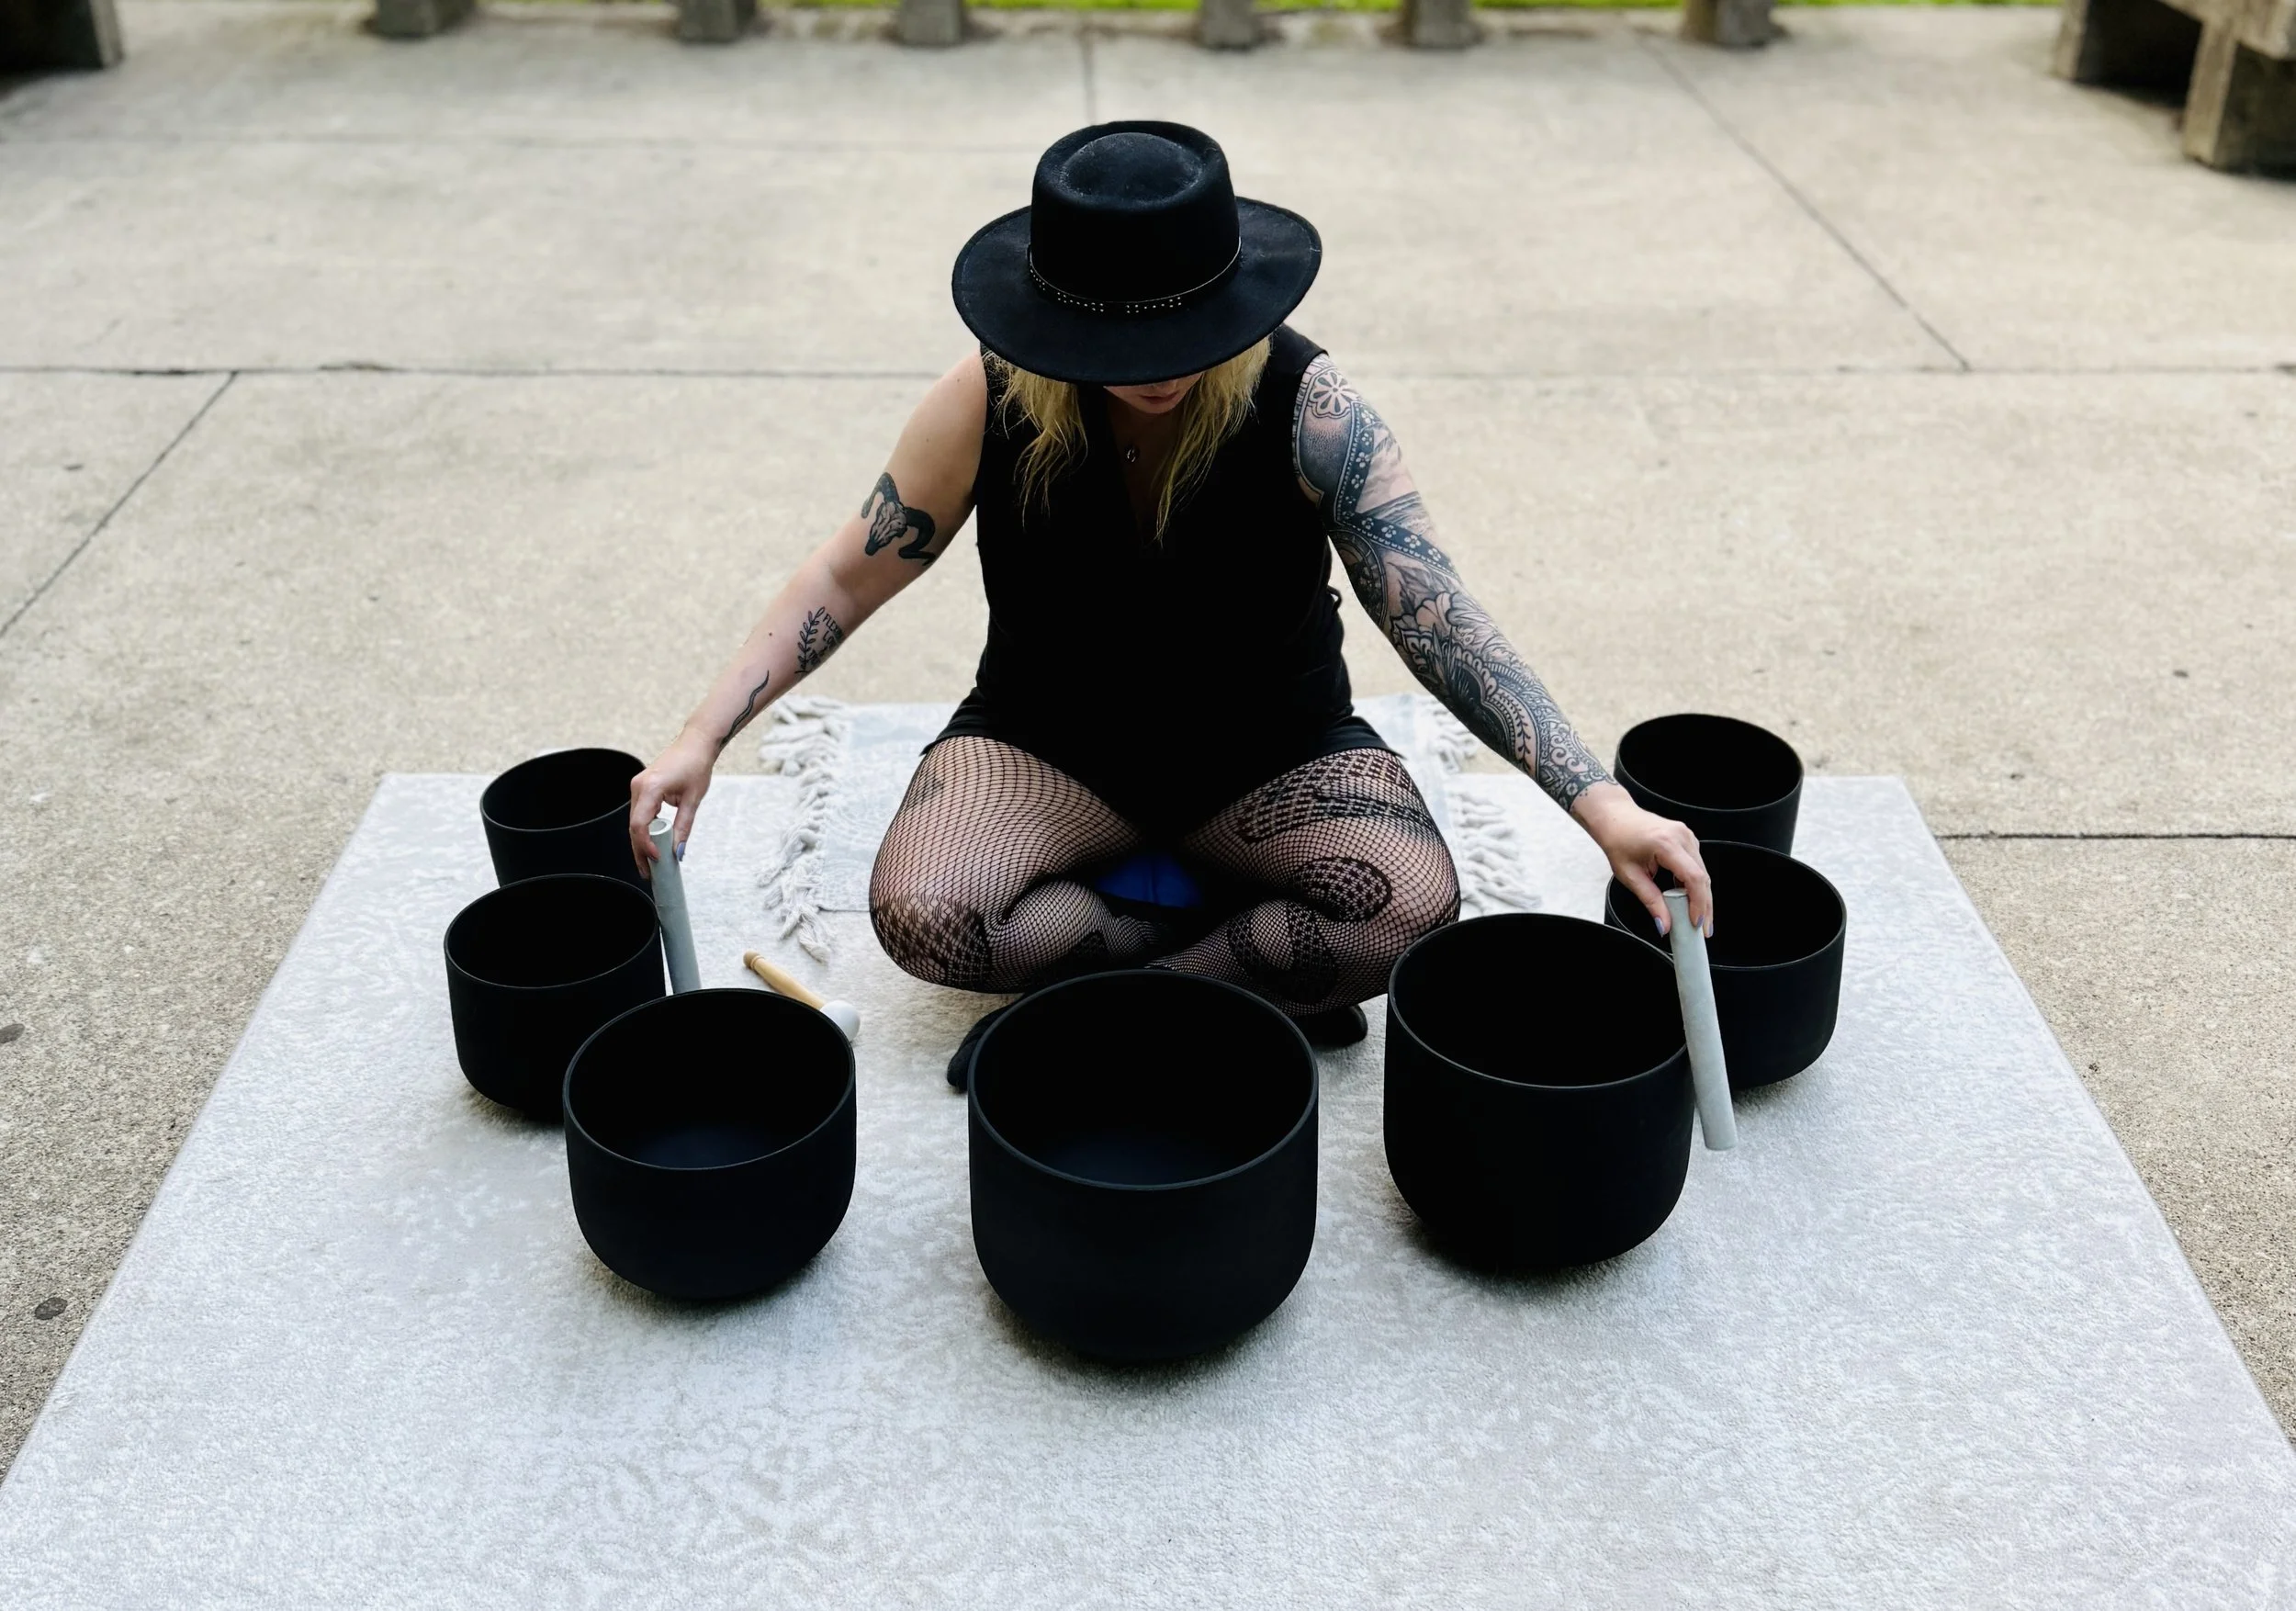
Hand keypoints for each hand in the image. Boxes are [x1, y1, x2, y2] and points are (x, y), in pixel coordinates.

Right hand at [627, 728, 717, 877]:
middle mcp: (639, 787)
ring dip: (642, 842)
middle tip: (648, 872)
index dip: (646, 846)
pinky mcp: (643, 788)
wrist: (696, 743)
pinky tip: (652, 844)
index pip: (640, 825)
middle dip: (640, 850)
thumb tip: (678, 851)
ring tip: (650, 863)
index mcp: (650, 788)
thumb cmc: (696, 764)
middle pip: (634, 826)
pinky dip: (645, 829)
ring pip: (635, 821)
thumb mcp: (693, 799)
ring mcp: (639, 787)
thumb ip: (684, 826)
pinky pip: (640, 813)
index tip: (657, 860)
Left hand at [1571, 782, 1712, 937]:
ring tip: (1697, 920)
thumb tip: (1664, 924)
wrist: (1615, 817)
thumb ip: (1650, 901)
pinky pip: (1697, 865)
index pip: (1693, 877)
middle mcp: (1682, 837)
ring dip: (1702, 897)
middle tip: (1703, 930)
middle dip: (1704, 906)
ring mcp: (1687, 835)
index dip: (1698, 903)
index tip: (1696, 923)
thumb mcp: (1629, 876)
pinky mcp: (1687, 839)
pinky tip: (1691, 901)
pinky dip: (1695, 885)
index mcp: (1666, 844)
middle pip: (1703, 877)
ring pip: (1703, 873)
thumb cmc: (1618, 840)